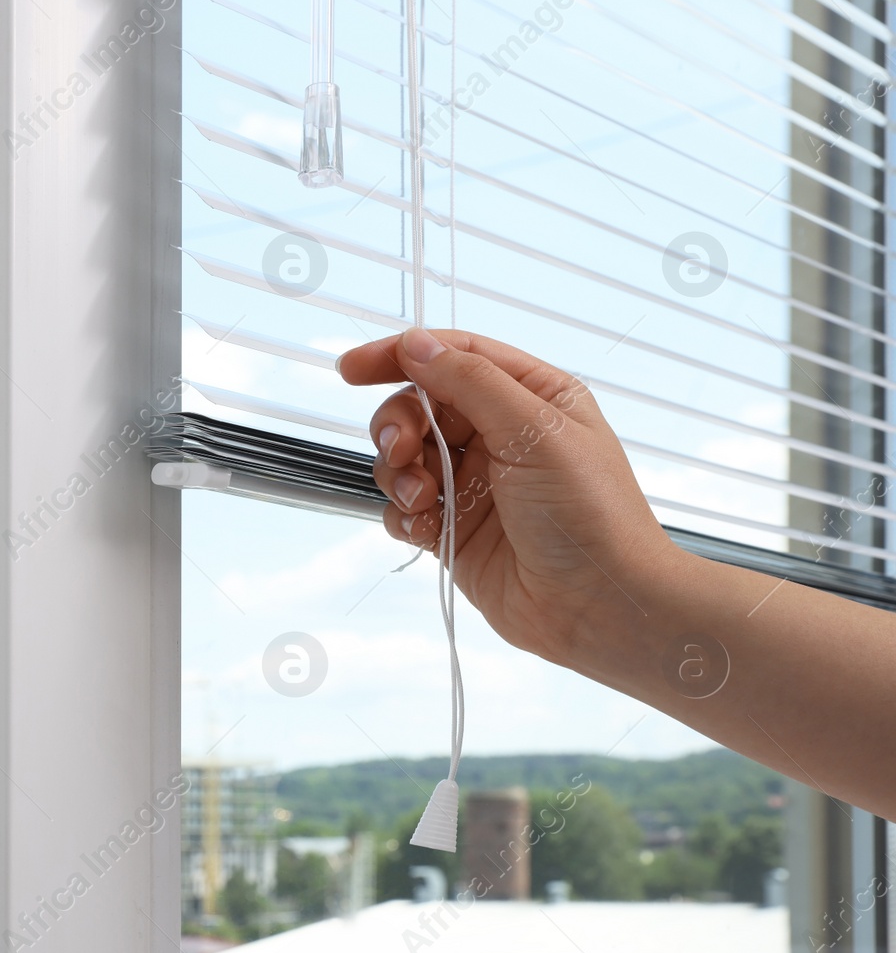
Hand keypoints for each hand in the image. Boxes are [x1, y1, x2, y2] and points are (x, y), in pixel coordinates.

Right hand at [337, 327, 681, 671]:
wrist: (598, 608)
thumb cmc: (590, 515)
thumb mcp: (534, 430)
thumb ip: (470, 380)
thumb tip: (415, 344)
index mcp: (530, 396)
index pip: (454, 355)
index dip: (401, 355)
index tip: (353, 369)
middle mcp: (499, 434)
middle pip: (418, 406)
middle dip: (398, 424)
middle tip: (400, 449)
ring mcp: (474, 483)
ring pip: (404, 458)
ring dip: (399, 473)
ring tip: (423, 497)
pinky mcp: (454, 529)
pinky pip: (403, 508)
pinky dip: (403, 513)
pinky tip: (425, 526)